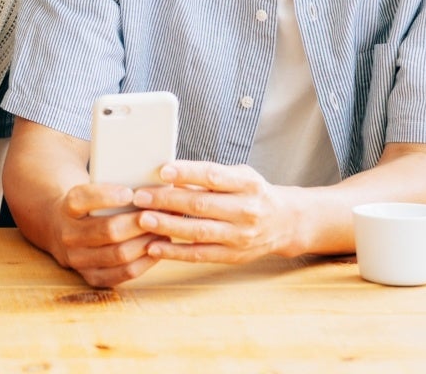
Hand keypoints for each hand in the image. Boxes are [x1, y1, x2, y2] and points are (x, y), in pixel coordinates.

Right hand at [47, 182, 164, 287]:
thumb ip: (111, 181)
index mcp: (66, 208)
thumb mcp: (89, 189)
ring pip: (119, 254)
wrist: (61, 229)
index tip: (130, 192)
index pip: (82, 199)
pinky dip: (145, 262)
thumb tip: (151, 179)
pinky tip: (157, 249)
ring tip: (163, 230)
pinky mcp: (92, 277)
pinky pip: (124, 273)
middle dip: (137, 222)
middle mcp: (68, 235)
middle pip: (108, 230)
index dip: (107, 196)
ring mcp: (78, 259)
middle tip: (159, 213)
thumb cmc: (88, 204)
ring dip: (146, 242)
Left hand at [128, 161, 301, 264]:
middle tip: (140, 196)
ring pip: (199, 232)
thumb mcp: (240, 175)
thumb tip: (169, 173)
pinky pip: (201, 254)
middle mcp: (246, 211)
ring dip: (167, 226)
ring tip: (143, 219)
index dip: (187, 173)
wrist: (285, 223)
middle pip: (202, 205)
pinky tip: (154, 247)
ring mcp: (241, 236)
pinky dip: (176, 252)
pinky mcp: (233, 256)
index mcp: (248, 184)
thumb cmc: (253, 193)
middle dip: (167, 200)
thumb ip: (210, 175)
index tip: (162, 170)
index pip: (214, 176)